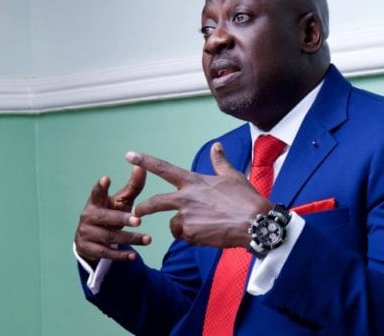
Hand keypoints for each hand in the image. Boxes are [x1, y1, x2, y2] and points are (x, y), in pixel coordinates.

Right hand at [74, 166, 150, 265]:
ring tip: (148, 239)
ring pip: (109, 237)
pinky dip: (121, 255)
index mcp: (95, 202)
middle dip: (122, 219)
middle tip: (138, 220)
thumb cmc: (110, 214)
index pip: (96, 193)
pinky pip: (106, 253)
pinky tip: (134, 256)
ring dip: (130, 239)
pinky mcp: (88, 249)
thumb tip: (142, 166)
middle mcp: (88, 217)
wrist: (90, 240)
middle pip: (105, 218)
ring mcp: (86, 234)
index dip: (100, 187)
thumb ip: (132, 186)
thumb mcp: (120, 201)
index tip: (106, 178)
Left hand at [126, 142, 270, 248]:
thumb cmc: (245, 198)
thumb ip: (220, 162)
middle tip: (137, 212)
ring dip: (181, 227)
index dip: (145, 161)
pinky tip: (211, 235)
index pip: (164, 168)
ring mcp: (187, 218)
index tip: (129, 154)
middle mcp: (185, 199)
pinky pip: (186, 237)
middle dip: (143, 208)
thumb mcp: (232, 176)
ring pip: (173, 225)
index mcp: (194, 182)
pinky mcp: (191, 235)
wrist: (255, 223)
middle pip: (153, 203)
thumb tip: (217, 145)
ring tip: (203, 227)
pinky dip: (194, 237)